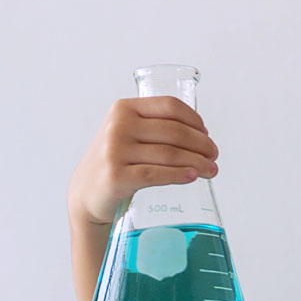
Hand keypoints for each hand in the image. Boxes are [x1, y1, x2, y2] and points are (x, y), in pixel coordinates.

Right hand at [67, 96, 219, 226]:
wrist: (87, 194)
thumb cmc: (115, 163)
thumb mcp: (127, 135)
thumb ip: (153, 126)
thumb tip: (201, 135)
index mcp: (124, 108)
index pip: (169, 106)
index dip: (194, 120)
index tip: (206, 134)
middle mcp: (118, 126)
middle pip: (174, 131)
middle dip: (201, 144)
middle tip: (214, 156)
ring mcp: (115, 151)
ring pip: (169, 154)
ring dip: (197, 162)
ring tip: (211, 170)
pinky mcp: (117, 176)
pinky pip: (156, 174)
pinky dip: (179, 175)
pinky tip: (192, 177)